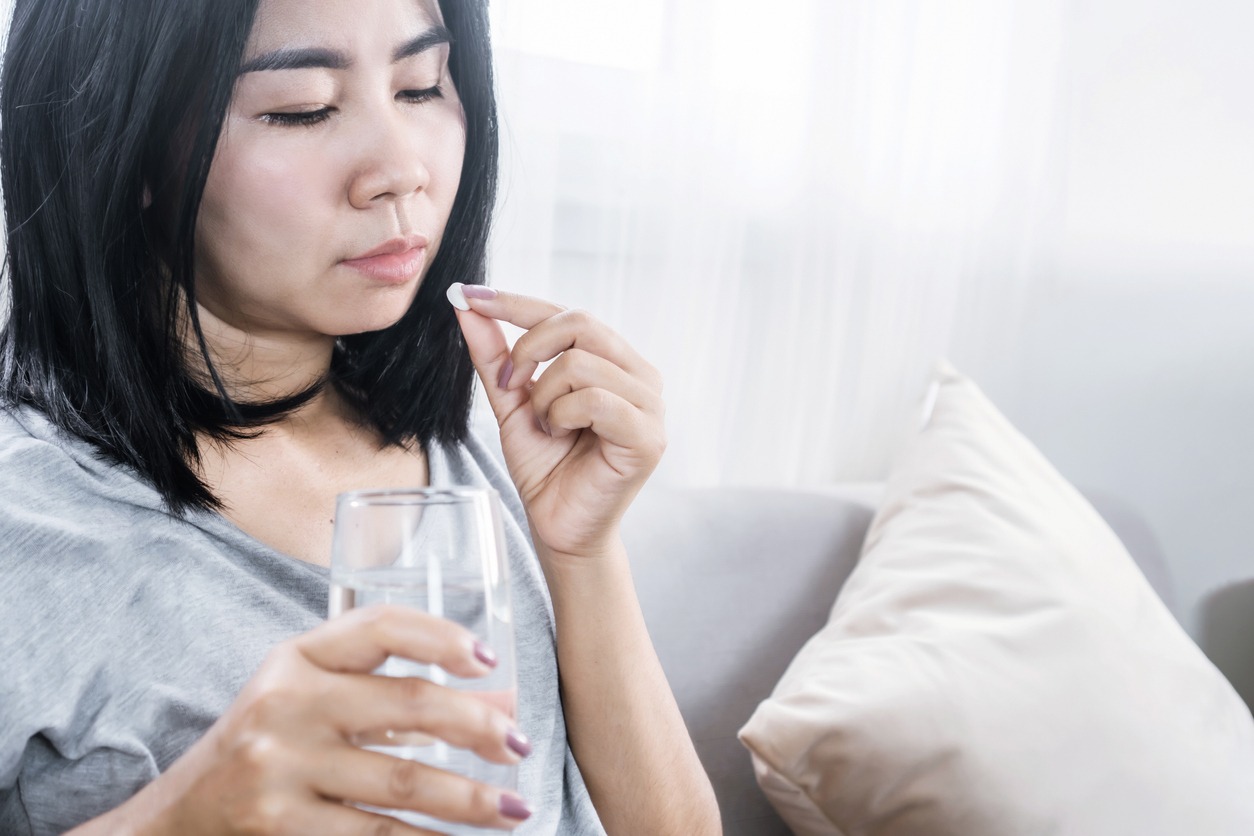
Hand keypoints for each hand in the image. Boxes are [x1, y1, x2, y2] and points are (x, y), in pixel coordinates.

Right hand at [138, 606, 532, 834]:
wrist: (178, 818)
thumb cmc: (266, 743)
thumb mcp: (311, 697)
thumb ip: (388, 691)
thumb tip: (498, 703)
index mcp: (298, 659)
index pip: (378, 627)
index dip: (440, 636)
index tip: (488, 658)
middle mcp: (287, 704)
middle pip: (405, 705)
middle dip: (476, 727)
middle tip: (521, 744)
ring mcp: (281, 768)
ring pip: (401, 782)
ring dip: (470, 799)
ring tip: (516, 809)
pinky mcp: (282, 827)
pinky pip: (375, 835)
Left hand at [450, 286, 665, 560]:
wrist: (557, 527)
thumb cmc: (545, 468)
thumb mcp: (511, 403)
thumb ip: (494, 355)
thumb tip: (467, 304)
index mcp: (614, 361)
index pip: (567, 313)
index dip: (516, 302)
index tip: (469, 295)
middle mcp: (640, 375)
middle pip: (580, 323)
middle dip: (529, 349)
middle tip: (510, 388)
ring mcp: (650, 405)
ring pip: (581, 363)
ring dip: (544, 396)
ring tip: (547, 426)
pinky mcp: (648, 437)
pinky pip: (594, 399)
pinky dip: (562, 416)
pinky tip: (561, 437)